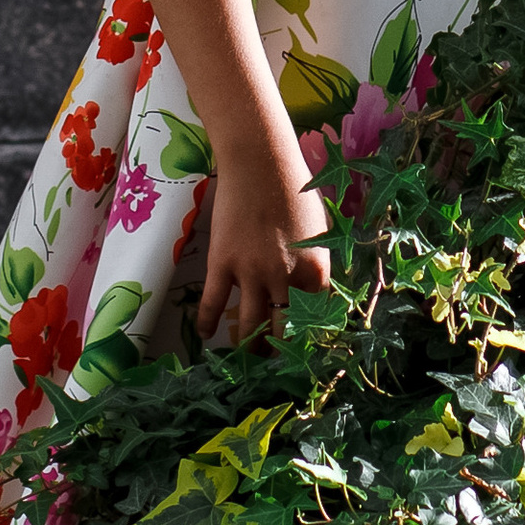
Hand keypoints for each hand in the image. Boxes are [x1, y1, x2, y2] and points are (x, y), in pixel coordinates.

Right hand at [195, 133, 331, 344]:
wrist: (260, 162)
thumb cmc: (295, 190)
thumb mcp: (318, 231)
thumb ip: (315, 266)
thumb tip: (313, 295)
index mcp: (315, 270)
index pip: (315, 319)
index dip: (308, 338)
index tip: (302, 350)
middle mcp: (285, 278)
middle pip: (282, 330)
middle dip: (277, 352)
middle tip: (272, 361)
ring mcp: (251, 273)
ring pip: (248, 326)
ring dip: (247, 346)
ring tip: (244, 356)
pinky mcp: (223, 264)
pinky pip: (214, 303)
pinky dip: (208, 323)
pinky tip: (206, 334)